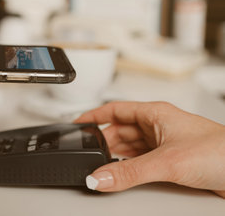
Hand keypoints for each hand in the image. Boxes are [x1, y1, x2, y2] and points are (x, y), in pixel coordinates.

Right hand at [75, 101, 224, 197]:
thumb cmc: (221, 151)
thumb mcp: (166, 161)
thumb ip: (129, 172)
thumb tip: (99, 177)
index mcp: (156, 113)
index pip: (115, 109)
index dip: (94, 115)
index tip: (76, 124)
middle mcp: (159, 125)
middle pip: (121, 129)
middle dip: (104, 141)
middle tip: (88, 154)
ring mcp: (165, 143)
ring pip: (131, 146)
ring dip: (117, 156)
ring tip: (102, 166)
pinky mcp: (172, 160)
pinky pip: (141, 160)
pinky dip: (129, 166)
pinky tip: (123, 174)